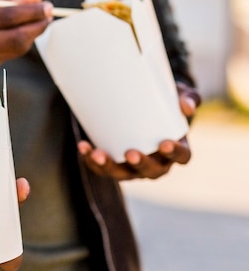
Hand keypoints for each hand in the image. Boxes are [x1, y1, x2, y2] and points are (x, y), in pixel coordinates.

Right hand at [0, 0, 53, 71]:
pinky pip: (7, 56)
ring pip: (15, 50)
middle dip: (37, 26)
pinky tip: (21, 32)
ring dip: (32, 35)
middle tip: (48, 15)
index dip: (31, 11)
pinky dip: (18, 43)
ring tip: (39, 21)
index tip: (45, 4)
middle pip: (15, 39)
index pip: (7, 17)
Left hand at [76, 82, 199, 180]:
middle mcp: (157, 163)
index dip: (175, 153)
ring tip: (97, 154)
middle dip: (140, 164)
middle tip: (130, 153)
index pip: (182, 157)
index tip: (165, 144)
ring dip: (109, 166)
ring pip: (122, 174)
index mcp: (177, 149)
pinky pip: (102, 168)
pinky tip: (83, 146)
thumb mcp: (179, 96)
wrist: (144, 109)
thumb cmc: (166, 103)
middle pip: (151, 171)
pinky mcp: (114, 165)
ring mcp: (134, 168)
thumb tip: (185, 105)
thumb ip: (187, 97)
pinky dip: (90, 159)